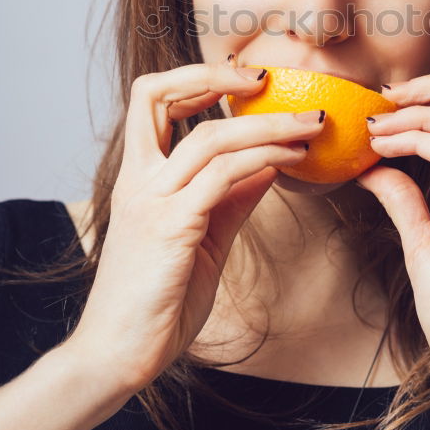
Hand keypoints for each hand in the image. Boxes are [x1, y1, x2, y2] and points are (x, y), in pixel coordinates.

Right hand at [63, 59, 325, 395]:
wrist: (120, 355)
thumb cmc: (157, 299)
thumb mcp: (202, 237)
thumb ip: (231, 198)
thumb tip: (269, 164)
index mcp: (138, 177)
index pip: (149, 100)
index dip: (195, 78)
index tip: (244, 81)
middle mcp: (137, 180)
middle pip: (156, 96)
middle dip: (216, 75)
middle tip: (271, 79)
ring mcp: (150, 201)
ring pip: (209, 137)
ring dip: (267, 124)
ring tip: (309, 126)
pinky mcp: (171, 227)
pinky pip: (223, 177)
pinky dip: (262, 159)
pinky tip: (291, 161)